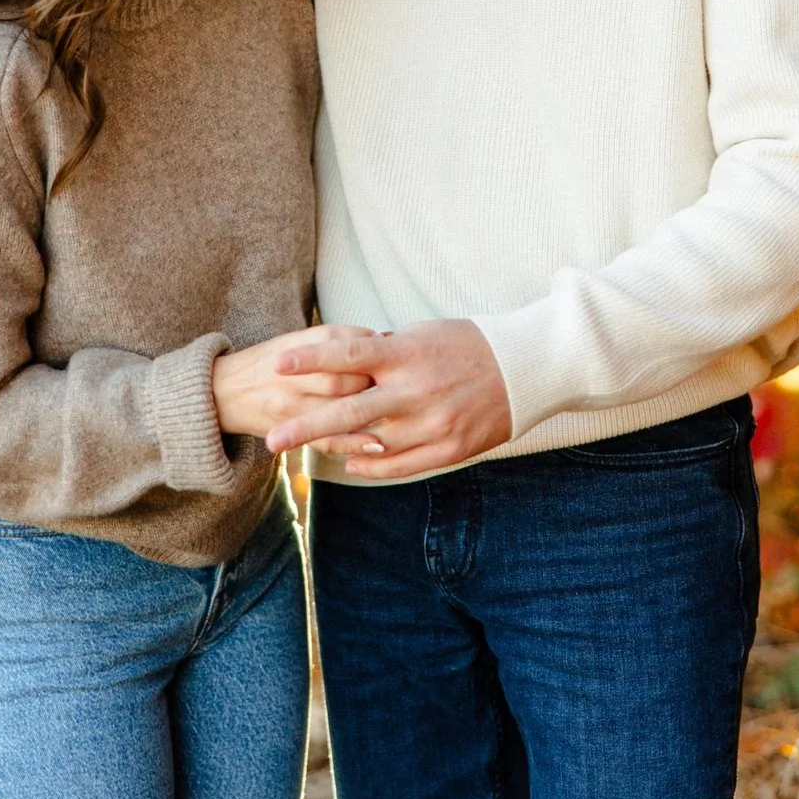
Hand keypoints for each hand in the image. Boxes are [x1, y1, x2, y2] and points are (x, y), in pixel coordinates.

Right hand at [210, 324, 378, 440]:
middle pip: (350, 377)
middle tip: (395, 385)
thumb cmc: (265, 364)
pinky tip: (379, 444)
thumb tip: (382, 340)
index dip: (376, 350)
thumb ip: (334, 340)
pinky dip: (355, 443)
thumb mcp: (293, 341)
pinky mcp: (290, 431)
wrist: (219, 393)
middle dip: (377, 382)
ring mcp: (292, 405)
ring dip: (373, 412)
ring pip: (342, 409)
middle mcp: (295, 374)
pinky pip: (328, 440)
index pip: (349, 344)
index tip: (391, 353)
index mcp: (298, 347)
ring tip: (393, 411)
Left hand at [262, 318, 513, 479]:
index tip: (277, 365)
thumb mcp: (422, 333)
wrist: (527, 368)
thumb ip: (383, 350)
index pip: (348, 354)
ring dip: (336, 448)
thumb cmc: (468, 344)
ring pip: (372, 443)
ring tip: (305, 450)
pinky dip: (372, 466)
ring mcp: (432, 422)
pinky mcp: (450, 447)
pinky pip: (401, 464)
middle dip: (305, 427)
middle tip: (271, 440)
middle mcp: (415, 389)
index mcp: (406, 353)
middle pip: (349, 411)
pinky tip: (350, 462)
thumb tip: (343, 358)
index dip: (310, 360)